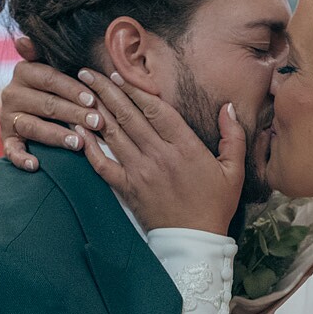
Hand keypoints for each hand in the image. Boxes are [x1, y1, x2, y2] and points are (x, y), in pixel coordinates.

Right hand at [0, 45, 93, 171]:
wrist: (38, 110)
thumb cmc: (58, 86)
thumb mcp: (57, 67)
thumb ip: (48, 53)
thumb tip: (24, 38)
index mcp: (25, 71)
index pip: (50, 78)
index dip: (72, 89)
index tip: (93, 99)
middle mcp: (12, 92)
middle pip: (46, 103)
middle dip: (74, 113)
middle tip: (98, 123)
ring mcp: (8, 117)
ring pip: (33, 126)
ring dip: (56, 136)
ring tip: (80, 143)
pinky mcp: (7, 139)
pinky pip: (11, 149)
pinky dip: (21, 158)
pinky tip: (35, 165)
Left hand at [72, 68, 246, 233]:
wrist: (195, 241)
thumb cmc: (215, 205)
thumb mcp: (234, 170)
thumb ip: (233, 136)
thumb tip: (227, 106)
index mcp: (185, 147)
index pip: (155, 110)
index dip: (135, 89)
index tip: (119, 73)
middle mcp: (159, 156)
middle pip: (128, 116)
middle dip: (107, 91)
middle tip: (88, 72)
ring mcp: (140, 172)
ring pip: (113, 134)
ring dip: (95, 110)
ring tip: (80, 91)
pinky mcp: (127, 188)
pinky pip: (102, 164)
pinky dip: (88, 146)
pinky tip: (78, 130)